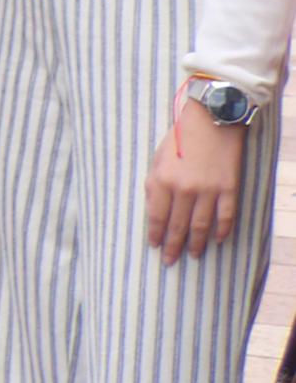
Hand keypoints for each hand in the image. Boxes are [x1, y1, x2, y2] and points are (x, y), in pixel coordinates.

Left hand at [148, 97, 250, 261]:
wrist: (211, 121)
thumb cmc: (180, 137)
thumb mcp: (158, 158)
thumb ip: (155, 184)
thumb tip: (154, 209)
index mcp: (162, 180)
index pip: (157, 216)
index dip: (156, 234)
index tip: (155, 246)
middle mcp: (184, 189)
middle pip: (178, 226)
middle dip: (173, 246)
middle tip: (170, 261)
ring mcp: (208, 190)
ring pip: (201, 226)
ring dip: (196, 243)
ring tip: (193, 255)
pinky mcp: (228, 189)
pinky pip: (225, 216)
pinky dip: (222, 230)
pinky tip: (217, 240)